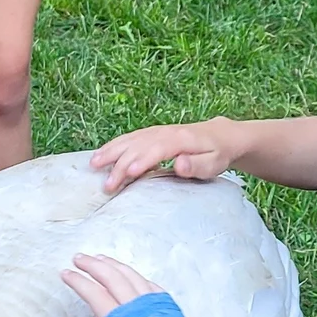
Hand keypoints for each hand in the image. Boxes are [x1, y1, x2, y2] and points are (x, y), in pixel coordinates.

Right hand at [50, 252, 167, 316]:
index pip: (94, 293)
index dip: (78, 281)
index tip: (66, 274)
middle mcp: (137, 310)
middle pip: (112, 277)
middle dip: (93, 265)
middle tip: (79, 258)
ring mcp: (154, 307)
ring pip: (132, 276)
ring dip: (114, 265)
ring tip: (100, 259)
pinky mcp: (168, 310)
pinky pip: (149, 285)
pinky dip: (136, 275)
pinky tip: (131, 275)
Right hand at [89, 120, 234, 193]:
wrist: (222, 134)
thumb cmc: (218, 153)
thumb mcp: (215, 163)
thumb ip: (197, 165)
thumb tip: (178, 164)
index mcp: (181, 139)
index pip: (156, 150)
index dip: (141, 161)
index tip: (127, 174)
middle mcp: (166, 132)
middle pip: (139, 147)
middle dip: (120, 164)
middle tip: (107, 185)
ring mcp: (158, 131)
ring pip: (131, 139)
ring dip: (111, 151)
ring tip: (93, 164)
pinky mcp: (153, 133)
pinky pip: (131, 137)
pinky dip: (115, 144)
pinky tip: (103, 153)